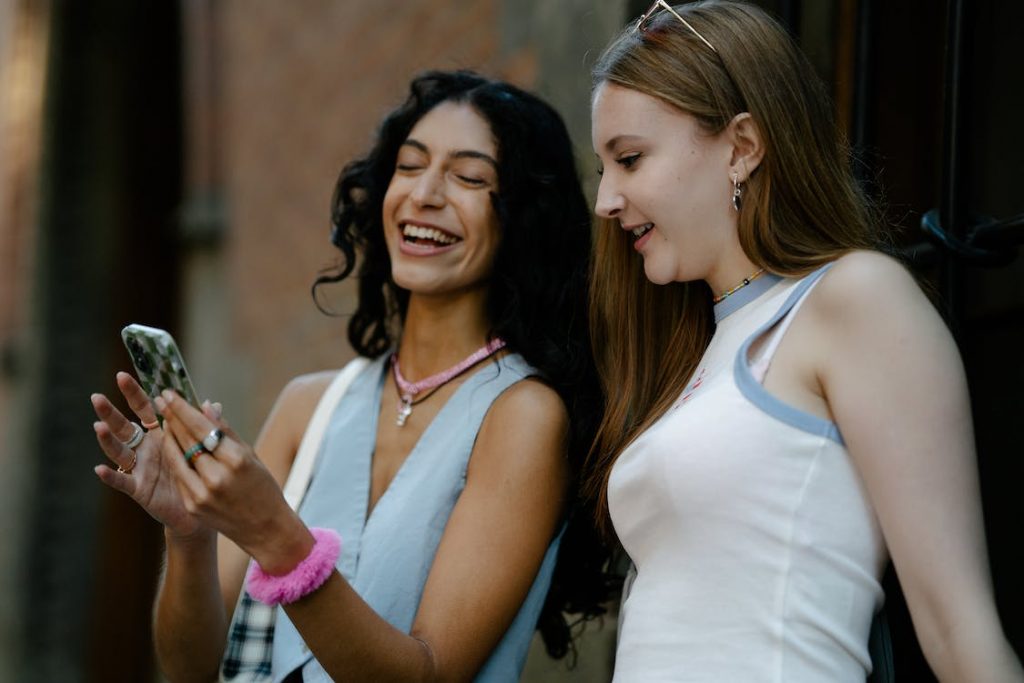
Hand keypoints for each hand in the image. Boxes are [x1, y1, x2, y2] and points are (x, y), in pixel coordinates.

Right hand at [92, 372, 209, 538]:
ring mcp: (139, 468)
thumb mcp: (203, 446)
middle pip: (124, 426)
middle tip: (97, 397)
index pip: (144, 409)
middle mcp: (145, 448)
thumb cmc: (199, 472)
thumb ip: (206, 426)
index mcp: (159, 434)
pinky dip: (111, 476)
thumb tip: (214, 404)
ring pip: (119, 451)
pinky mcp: (139, 488)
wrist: (199, 506)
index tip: (122, 376)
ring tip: (98, 427)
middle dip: (110, 412)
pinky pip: (122, 481)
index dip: (134, 393)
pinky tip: (100, 469)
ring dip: (108, 440)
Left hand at [156, 389, 312, 572]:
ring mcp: (202, 494)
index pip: (202, 428)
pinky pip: (179, 475)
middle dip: (172, 418)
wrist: (266, 528)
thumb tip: (206, 406)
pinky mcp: (193, 505)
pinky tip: (171, 444)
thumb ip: (226, 432)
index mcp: (237, 460)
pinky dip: (174, 457)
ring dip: (169, 436)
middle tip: (161, 399)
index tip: (169, 394)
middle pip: (187, 440)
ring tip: (164, 419)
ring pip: (177, 457)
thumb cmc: (263, 487)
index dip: (182, 409)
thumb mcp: (251, 455)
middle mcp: (217, 477)